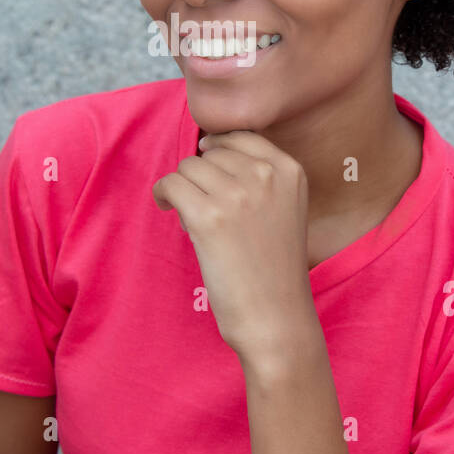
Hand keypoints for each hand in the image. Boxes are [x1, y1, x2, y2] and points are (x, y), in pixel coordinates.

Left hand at [152, 130, 315, 363]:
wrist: (276, 318)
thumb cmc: (274, 269)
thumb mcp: (285, 208)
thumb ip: (260, 176)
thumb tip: (207, 146)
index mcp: (290, 170)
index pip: (241, 135)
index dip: (218, 151)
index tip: (209, 172)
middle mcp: (266, 175)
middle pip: (211, 152)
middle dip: (202, 177)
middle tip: (208, 209)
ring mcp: (237, 194)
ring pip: (188, 166)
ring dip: (183, 188)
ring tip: (193, 217)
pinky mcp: (208, 216)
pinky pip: (170, 183)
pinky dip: (163, 195)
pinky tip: (168, 210)